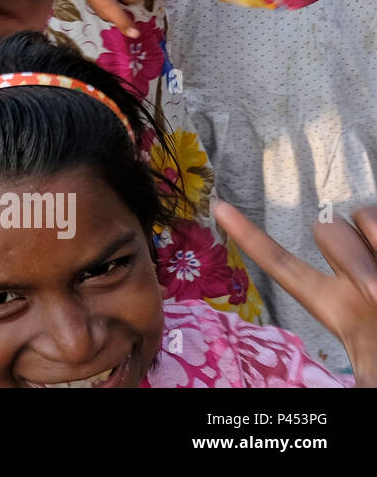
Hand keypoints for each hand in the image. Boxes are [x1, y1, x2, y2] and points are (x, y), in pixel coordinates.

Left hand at [214, 199, 376, 385]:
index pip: (281, 264)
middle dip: (352, 258)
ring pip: (362, 215)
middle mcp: (356, 272)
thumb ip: (364, 370)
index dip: (249, 237)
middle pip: (329, 232)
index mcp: (337, 305)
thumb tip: (356, 369)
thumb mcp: (373, 366)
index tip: (216, 207)